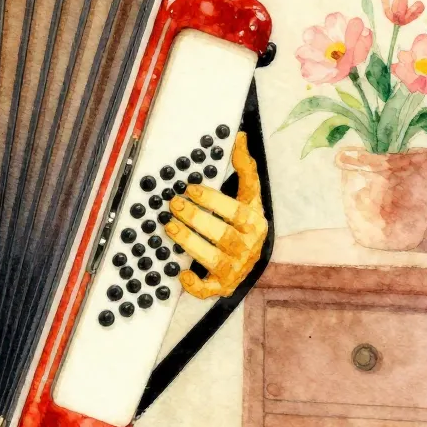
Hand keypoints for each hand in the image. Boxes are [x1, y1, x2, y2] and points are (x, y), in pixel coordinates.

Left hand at [162, 132, 267, 298]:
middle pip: (223, 234)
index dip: (214, 199)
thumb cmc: (244, 225)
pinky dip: (195, 284)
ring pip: (214, 258)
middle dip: (197, 218)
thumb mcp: (249, 198)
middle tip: (174, 204)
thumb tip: (240, 138)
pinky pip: (209, 289)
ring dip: (191, 242)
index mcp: (256, 223)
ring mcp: (236, 268)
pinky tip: (181, 272)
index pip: (238, 211)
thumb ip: (245, 170)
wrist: (253, 262)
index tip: (189, 187)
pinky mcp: (223, 286)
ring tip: (170, 226)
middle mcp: (249, 247)